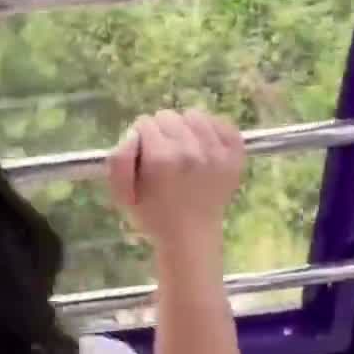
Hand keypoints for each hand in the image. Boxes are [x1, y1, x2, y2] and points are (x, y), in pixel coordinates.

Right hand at [107, 109, 244, 250]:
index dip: (140, 139)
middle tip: (164, 157)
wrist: (191, 237)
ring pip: (194, 115)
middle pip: (168, 116)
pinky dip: (211, 130)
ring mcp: (215, 152)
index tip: (144, 156)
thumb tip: (133, 134)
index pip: (144, 123)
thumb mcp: (122, 195)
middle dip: (161, 133)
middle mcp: (190, 151)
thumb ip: (119, 160)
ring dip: (185, 129)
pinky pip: (221, 122)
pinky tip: (204, 147)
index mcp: (160, 159)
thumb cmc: (154, 217)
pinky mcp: (234, 154)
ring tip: (184, 150)